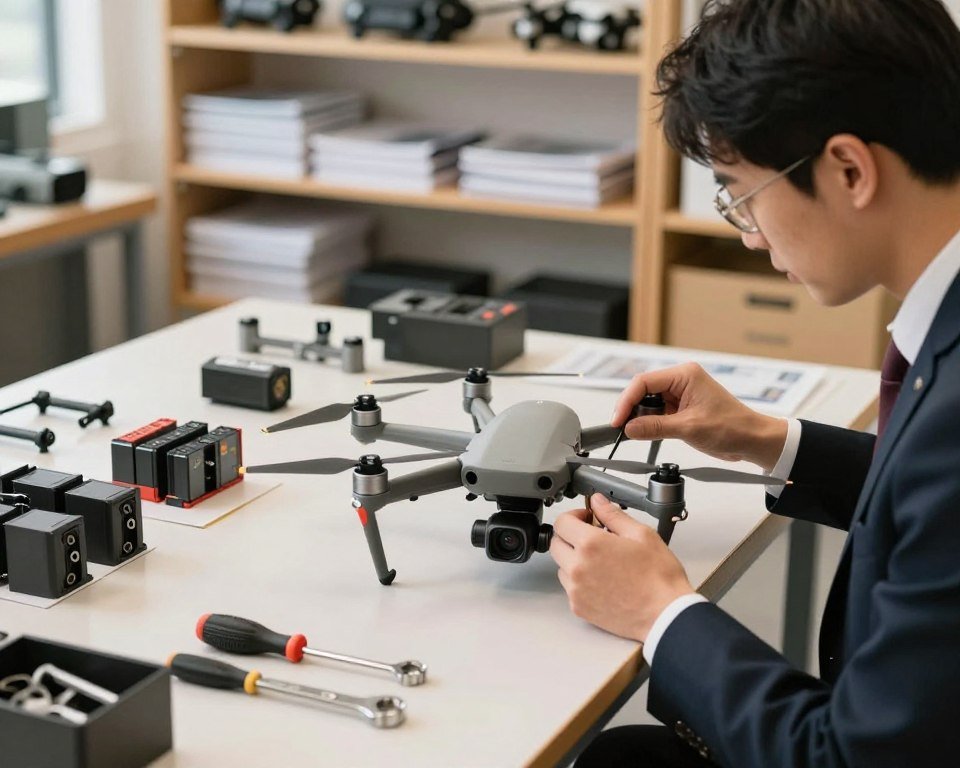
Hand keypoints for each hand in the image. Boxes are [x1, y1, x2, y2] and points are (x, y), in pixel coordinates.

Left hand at [550, 494, 694, 641]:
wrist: (666, 615)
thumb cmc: (659, 578)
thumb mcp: (641, 535)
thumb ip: (613, 515)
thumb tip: (598, 502)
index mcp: (591, 545)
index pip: (562, 522)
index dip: (574, 516)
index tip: (587, 518)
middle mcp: (578, 567)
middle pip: (557, 544)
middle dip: (571, 536)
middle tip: (593, 537)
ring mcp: (576, 590)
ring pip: (562, 566)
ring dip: (574, 559)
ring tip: (601, 561)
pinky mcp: (579, 607)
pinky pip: (570, 587)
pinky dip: (580, 581)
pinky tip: (602, 580)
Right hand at [611, 363, 786, 471]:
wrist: (752, 440)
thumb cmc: (733, 426)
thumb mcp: (689, 428)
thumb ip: (655, 427)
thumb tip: (629, 428)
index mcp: (684, 375)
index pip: (644, 382)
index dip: (627, 400)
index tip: (618, 420)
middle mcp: (681, 380)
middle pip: (643, 391)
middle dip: (631, 409)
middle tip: (622, 428)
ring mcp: (681, 394)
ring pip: (648, 403)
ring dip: (640, 417)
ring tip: (634, 432)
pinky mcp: (681, 408)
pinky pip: (657, 413)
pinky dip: (649, 423)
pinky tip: (644, 432)